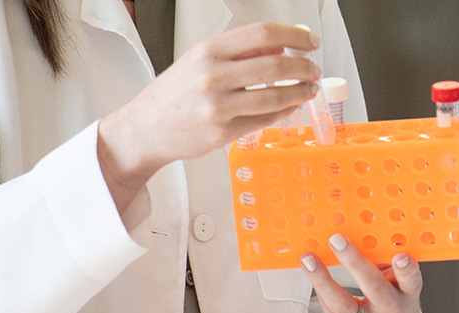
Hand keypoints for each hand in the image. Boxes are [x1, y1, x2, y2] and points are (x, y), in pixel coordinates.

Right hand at [97, 22, 321, 189]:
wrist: (145, 129)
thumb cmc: (173, 94)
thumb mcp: (200, 61)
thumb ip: (239, 52)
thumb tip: (280, 45)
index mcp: (208, 51)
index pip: (263, 33)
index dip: (294, 36)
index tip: (310, 42)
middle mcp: (213, 76)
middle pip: (275, 64)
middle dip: (304, 66)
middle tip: (314, 69)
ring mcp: (218, 106)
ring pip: (275, 95)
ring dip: (300, 91)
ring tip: (309, 89)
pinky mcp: (223, 133)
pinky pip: (265, 119)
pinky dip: (284, 111)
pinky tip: (290, 105)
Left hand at [302, 234, 423, 312]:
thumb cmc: (394, 305)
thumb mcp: (400, 287)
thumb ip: (385, 264)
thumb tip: (363, 232)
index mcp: (407, 295)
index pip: (411, 281)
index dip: (406, 270)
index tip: (400, 256)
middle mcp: (389, 311)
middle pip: (373, 288)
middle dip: (354, 262)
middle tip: (338, 240)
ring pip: (343, 304)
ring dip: (323, 280)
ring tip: (308, 259)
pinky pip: (330, 310)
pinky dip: (319, 289)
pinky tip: (309, 270)